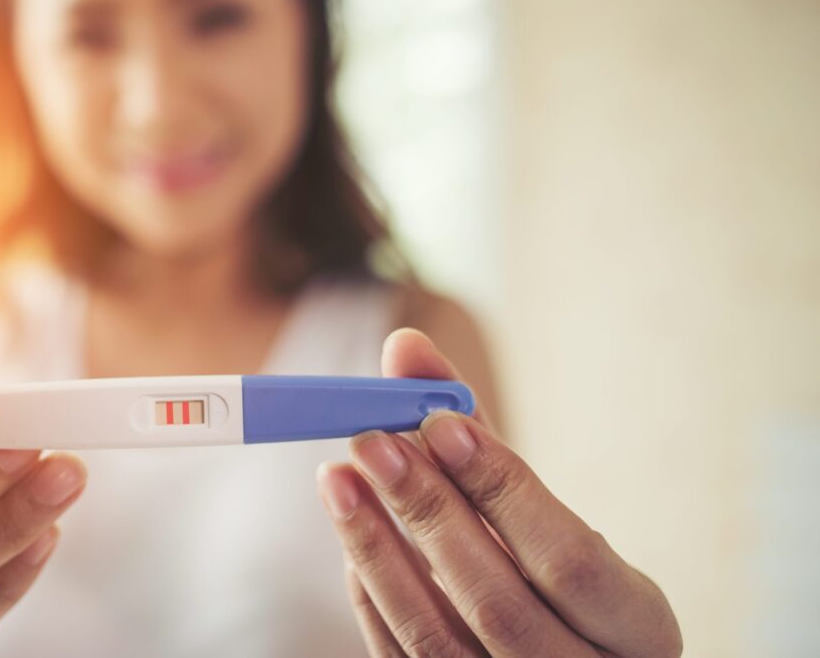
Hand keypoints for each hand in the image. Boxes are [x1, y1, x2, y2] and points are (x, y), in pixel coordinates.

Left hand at [317, 329, 680, 656]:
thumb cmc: (556, 575)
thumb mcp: (544, 510)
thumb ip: (478, 433)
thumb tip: (404, 347)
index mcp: (637, 630)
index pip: (571, 560)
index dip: (502, 490)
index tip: (438, 424)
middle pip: (498, 603)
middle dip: (428, 512)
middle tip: (371, 439)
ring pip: (439, 641)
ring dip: (379, 551)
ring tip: (338, 478)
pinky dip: (374, 594)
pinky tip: (355, 534)